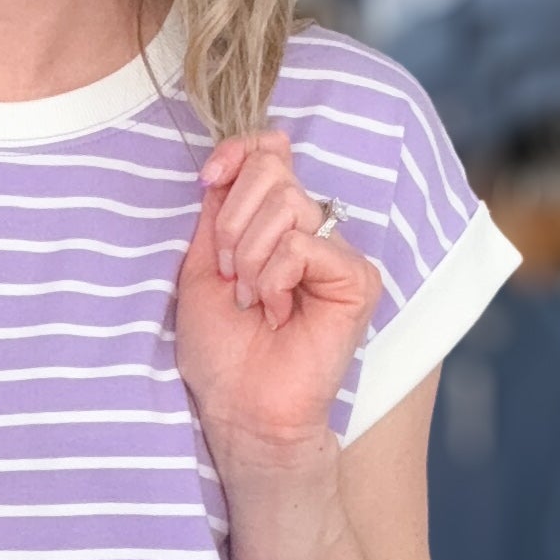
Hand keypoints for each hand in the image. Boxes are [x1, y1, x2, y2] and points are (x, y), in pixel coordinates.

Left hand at [175, 130, 381, 464]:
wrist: (240, 408)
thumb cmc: (221, 350)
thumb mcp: (202, 266)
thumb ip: (218, 212)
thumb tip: (228, 162)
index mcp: (276, 224)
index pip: (271, 151)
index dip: (238, 152)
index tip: (207, 179)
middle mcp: (312, 232)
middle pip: (274, 171)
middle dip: (233, 222)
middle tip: (230, 276)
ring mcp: (338, 254)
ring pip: (288, 205)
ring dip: (250, 257)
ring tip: (252, 301)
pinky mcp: (357, 280)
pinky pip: (303, 246)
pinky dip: (275, 278)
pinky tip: (276, 312)